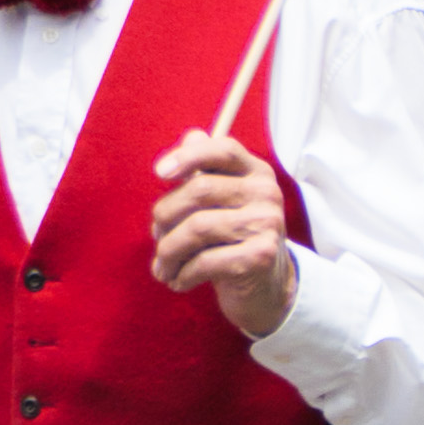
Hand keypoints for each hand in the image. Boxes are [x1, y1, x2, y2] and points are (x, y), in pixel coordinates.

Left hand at [148, 130, 299, 337]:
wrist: (266, 287)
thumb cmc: (232, 239)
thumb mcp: (221, 202)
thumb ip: (204, 170)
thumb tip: (192, 136)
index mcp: (255, 172)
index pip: (222, 150)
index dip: (188, 157)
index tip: (159, 173)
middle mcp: (266, 194)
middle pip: (200, 190)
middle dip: (164, 216)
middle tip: (156, 236)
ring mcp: (267, 225)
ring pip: (197, 228)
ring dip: (168, 250)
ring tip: (162, 265)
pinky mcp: (261, 257)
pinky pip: (206, 260)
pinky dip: (183, 273)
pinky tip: (179, 280)